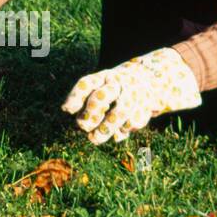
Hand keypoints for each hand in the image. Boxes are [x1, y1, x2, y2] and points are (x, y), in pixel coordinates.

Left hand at [61, 47, 201, 143]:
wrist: (150, 79)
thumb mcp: (100, 85)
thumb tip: (66, 109)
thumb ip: (83, 97)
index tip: (67, 110)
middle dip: (90, 114)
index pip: (87, 84)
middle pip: (101, 97)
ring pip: (118, 114)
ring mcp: (133, 96)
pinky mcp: (144, 110)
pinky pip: (131, 124)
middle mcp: (118, 84)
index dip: (75, 97)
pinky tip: (116, 134)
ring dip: (105, 129)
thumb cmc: (114, 87)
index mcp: (104, 77)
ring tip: (94, 139)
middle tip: (82, 126)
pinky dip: (121, 132)